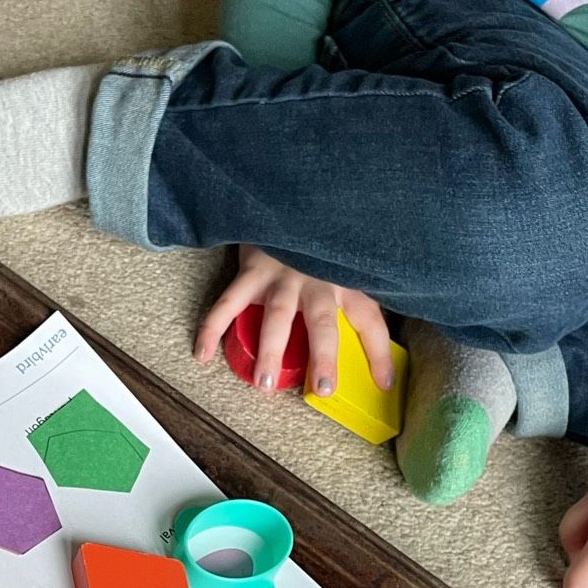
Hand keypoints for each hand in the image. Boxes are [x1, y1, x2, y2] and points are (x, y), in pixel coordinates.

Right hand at [193, 246, 393, 397]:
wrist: (288, 198)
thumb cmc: (322, 243)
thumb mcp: (348, 263)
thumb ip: (359, 293)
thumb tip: (374, 337)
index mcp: (346, 281)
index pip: (369, 320)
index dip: (380, 352)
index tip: (384, 383)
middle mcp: (316, 279)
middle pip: (322, 321)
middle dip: (323, 355)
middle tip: (322, 389)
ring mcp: (282, 274)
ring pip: (277, 315)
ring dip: (270, 349)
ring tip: (263, 384)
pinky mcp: (252, 269)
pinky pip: (229, 302)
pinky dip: (213, 327)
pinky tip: (203, 354)